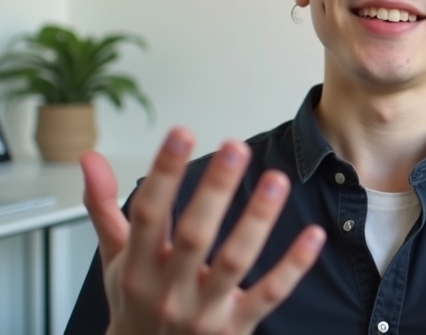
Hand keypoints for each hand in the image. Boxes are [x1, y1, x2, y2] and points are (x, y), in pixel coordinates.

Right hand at [81, 128, 325, 334]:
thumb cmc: (135, 304)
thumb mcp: (113, 258)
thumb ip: (104, 206)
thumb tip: (90, 157)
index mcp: (137, 264)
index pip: (147, 212)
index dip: (164, 171)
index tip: (181, 132)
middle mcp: (167, 288)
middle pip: (193, 234)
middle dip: (215, 190)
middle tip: (236, 147)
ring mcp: (203, 310)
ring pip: (234, 261)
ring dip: (257, 219)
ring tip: (277, 179)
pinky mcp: (235, 327)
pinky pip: (269, 294)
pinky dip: (293, 266)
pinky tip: (314, 235)